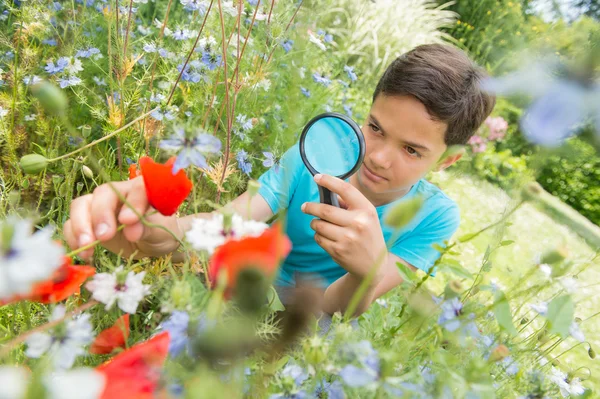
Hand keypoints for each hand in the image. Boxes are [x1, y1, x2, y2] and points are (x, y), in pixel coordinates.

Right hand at [63, 177, 181, 259]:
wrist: (151, 243)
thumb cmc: (160, 232)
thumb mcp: (159, 232)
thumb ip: (146, 228)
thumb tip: (130, 231)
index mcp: (141, 190)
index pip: (136, 189)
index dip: (132, 202)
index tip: (129, 221)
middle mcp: (117, 194)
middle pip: (102, 195)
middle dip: (100, 215)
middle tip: (103, 236)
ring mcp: (100, 206)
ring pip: (80, 206)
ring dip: (80, 226)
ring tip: (87, 247)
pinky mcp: (88, 222)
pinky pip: (72, 224)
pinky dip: (73, 237)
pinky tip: (84, 253)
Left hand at [301, 174, 387, 281]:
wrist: (374, 266)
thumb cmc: (368, 236)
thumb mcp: (367, 217)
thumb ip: (350, 204)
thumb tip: (328, 190)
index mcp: (367, 210)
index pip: (346, 190)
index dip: (329, 181)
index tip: (317, 177)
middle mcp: (358, 223)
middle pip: (325, 209)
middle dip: (310, 207)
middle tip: (305, 207)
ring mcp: (347, 238)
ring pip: (318, 224)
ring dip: (315, 223)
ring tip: (320, 224)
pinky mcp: (338, 250)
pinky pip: (318, 237)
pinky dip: (318, 235)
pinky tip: (327, 237)